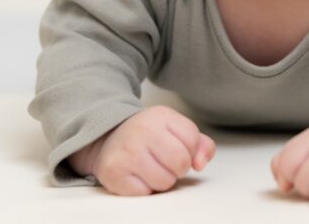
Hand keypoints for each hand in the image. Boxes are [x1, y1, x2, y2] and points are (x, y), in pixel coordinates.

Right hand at [68, 105, 215, 195]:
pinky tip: (136, 175)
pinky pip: (145, 192)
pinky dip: (144, 188)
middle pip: (181, 162)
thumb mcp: (174, 129)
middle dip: (178, 168)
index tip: (176, 147)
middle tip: (165, 162)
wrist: (107, 139)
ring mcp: (127, 152)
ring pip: (165, 181)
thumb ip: (199, 143)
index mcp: (161, 116)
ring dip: (162, 180)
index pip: (193, 140)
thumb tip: (201, 162)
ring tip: (150, 168)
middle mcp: (143, 130)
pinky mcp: (114, 173)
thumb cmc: (147, 136)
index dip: (190, 150)